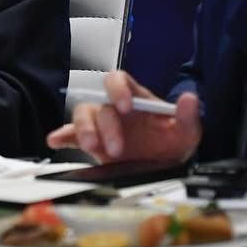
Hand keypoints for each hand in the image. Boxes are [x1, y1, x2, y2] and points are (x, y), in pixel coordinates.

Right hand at [46, 70, 200, 162]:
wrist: (164, 167)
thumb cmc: (172, 143)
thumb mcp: (186, 132)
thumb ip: (188, 116)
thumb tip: (190, 99)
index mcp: (134, 98)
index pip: (118, 80)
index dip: (118, 89)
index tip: (126, 107)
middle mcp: (114, 108)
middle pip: (99, 103)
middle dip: (106, 125)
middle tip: (117, 148)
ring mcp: (101, 125)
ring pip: (82, 116)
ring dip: (84, 130)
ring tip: (92, 148)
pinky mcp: (92, 143)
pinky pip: (71, 135)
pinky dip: (62, 136)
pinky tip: (56, 141)